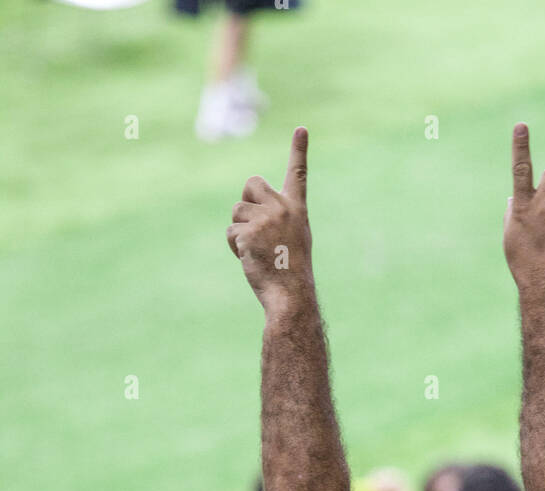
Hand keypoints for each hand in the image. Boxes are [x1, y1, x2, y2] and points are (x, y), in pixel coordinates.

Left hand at [227, 126, 312, 311]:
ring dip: (239, 229)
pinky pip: (231, 231)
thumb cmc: (291, 272)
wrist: (290, 295)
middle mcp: (282, 209)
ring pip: (237, 210)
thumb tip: (247, 214)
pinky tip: (251, 258)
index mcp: (297, 209)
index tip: (301, 129)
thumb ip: (278, 218)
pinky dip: (235, 246)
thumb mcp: (293, 239)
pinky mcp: (249, 232)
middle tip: (254, 226)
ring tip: (257, 249)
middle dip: (246, 201)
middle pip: (252, 184)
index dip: (298, 151)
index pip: (298, 175)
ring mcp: (265, 219)